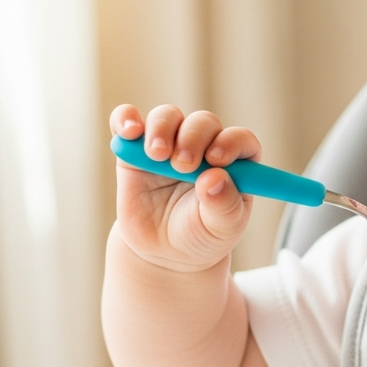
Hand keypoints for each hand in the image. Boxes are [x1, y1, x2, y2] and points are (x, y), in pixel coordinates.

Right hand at [110, 104, 260, 271]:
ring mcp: (170, 143)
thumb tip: (215, 178)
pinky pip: (128, 120)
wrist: (164, 250)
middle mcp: (204, 146)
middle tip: (183, 166)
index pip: (240, 139)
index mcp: (235, 164)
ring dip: (162, 128)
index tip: (216, 160)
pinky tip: (131, 132)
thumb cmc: (201, 235)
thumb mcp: (221, 228)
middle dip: (194, 138)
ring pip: (168, 116)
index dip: (231, 142)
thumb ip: (224, 205)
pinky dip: (126, 119)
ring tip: (158, 156)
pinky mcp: (136, 148)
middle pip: (203, 123)